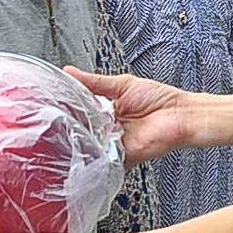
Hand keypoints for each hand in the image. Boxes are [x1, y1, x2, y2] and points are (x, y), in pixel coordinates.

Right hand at [66, 68, 195, 164]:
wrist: (181, 115)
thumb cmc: (159, 99)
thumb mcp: (121, 84)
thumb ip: (94, 82)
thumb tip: (69, 71)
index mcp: (106, 112)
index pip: (79, 113)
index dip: (67, 109)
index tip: (51, 104)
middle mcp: (107, 130)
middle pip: (81, 131)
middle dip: (69, 126)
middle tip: (53, 120)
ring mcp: (113, 145)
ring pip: (88, 147)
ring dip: (79, 141)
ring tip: (67, 133)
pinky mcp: (121, 157)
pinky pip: (102, 160)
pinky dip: (94, 155)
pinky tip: (86, 147)